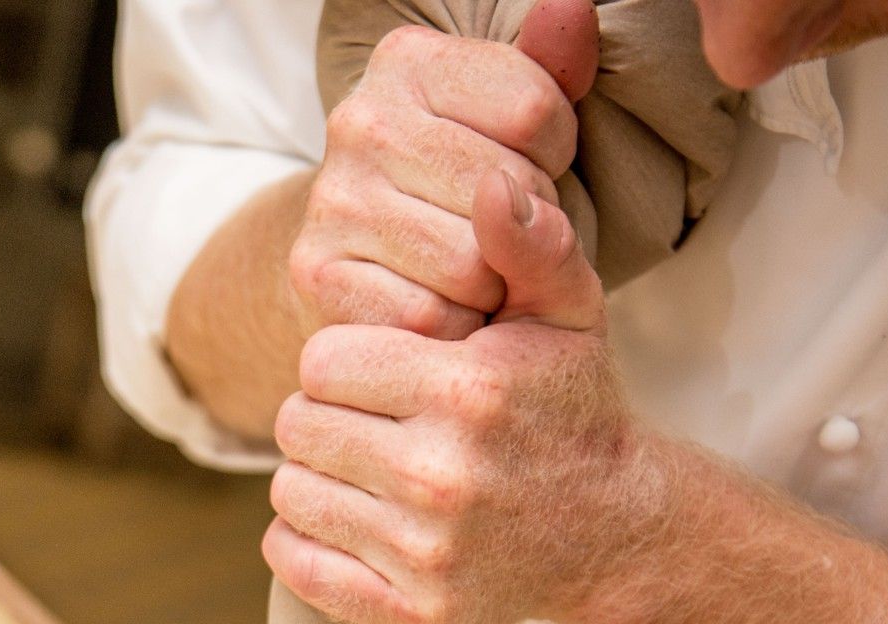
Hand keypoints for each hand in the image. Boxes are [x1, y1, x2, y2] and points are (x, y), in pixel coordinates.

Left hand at [268, 169, 671, 623]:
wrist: (613, 532)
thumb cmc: (571, 409)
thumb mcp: (567, 313)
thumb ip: (526, 243)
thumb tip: (490, 186)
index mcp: (467, 393)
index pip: (323, 361)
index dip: (346, 362)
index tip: (386, 373)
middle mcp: (443, 476)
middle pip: (297, 425)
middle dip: (327, 417)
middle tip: (374, 424)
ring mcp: (426, 553)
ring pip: (290, 491)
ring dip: (315, 477)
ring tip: (368, 470)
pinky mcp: (412, 613)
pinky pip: (294, 562)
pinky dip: (305, 541)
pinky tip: (352, 520)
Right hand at [289, 1, 595, 340]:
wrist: (356, 269)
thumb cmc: (455, 194)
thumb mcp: (509, 125)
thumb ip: (548, 71)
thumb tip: (570, 9)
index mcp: (408, 61)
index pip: (535, 111)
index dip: (553, 160)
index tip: (521, 173)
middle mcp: (360, 120)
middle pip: (505, 192)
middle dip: (522, 230)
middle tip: (495, 237)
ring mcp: (332, 198)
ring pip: (472, 262)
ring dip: (492, 287)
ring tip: (472, 276)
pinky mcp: (316, 274)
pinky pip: (430, 318)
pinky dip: (451, 329)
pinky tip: (440, 311)